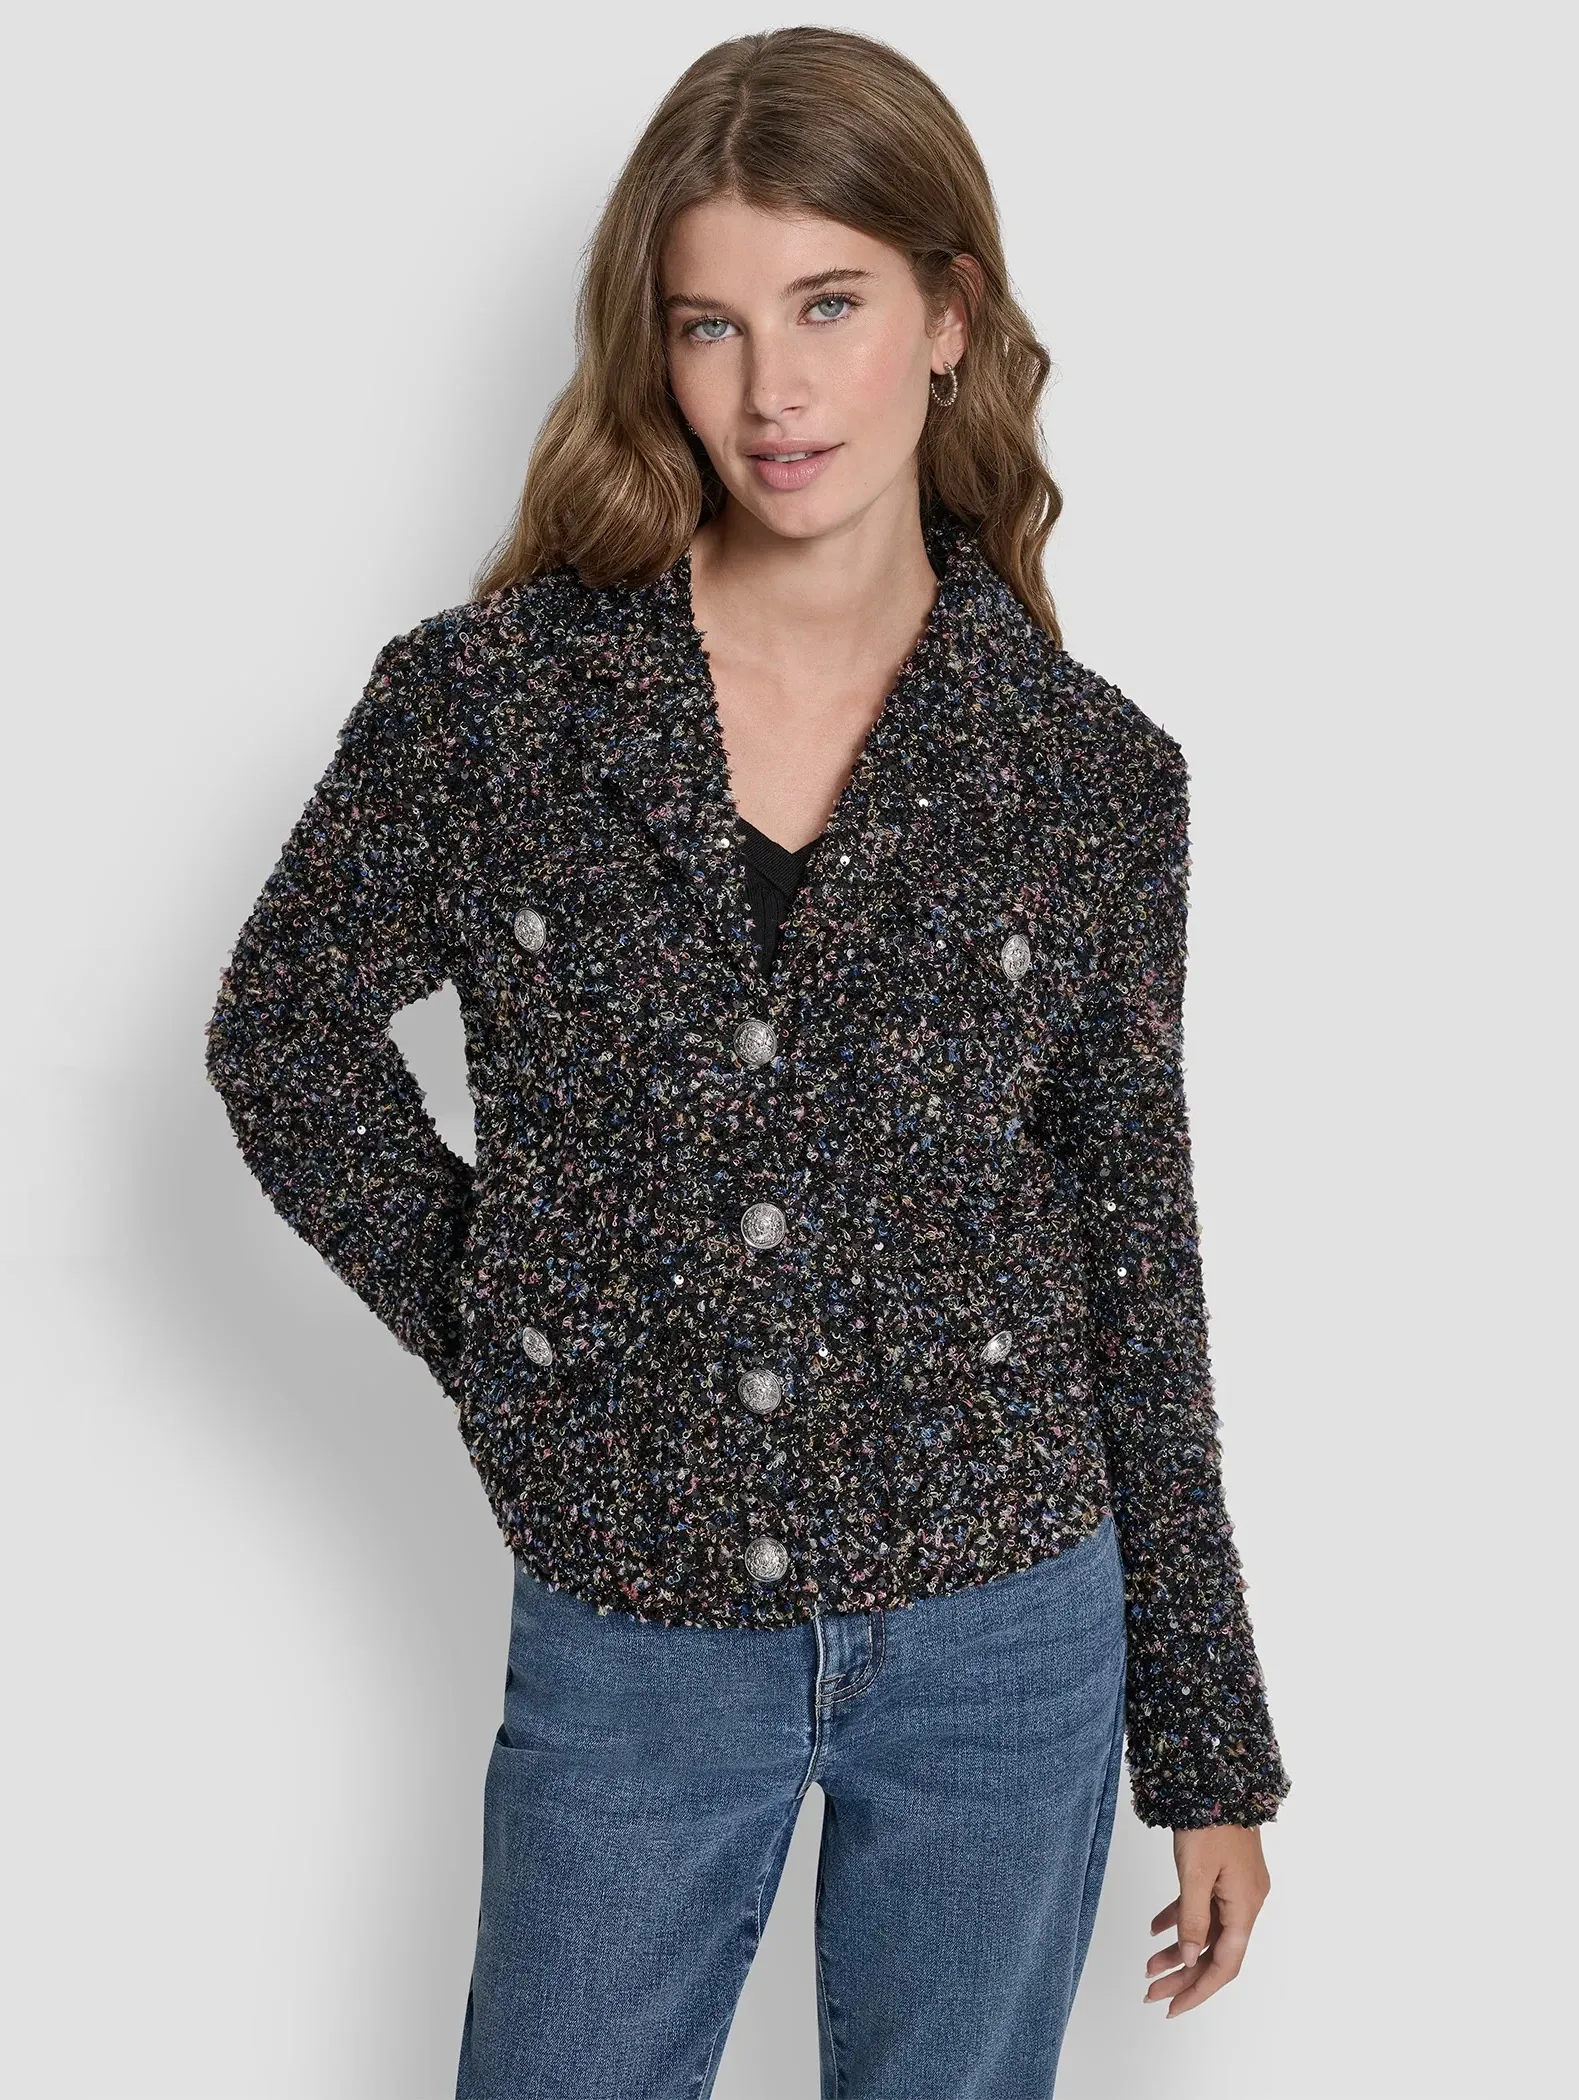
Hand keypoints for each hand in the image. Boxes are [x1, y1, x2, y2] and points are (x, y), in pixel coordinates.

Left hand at [1143, 1823, 1270, 2016]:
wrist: (1217, 1775)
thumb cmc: (1209, 1820)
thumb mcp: (1195, 1873)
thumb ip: (1192, 1918)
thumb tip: (1190, 1960)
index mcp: (1245, 1907)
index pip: (1224, 1965)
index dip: (1198, 1990)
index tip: (1172, 2007)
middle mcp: (1246, 1902)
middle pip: (1215, 1952)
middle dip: (1184, 1976)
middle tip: (1152, 1992)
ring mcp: (1236, 1887)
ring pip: (1207, 1931)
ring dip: (1179, 1949)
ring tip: (1148, 1964)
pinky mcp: (1224, 1873)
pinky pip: (1202, 1906)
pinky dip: (1180, 1918)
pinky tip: (1155, 1928)